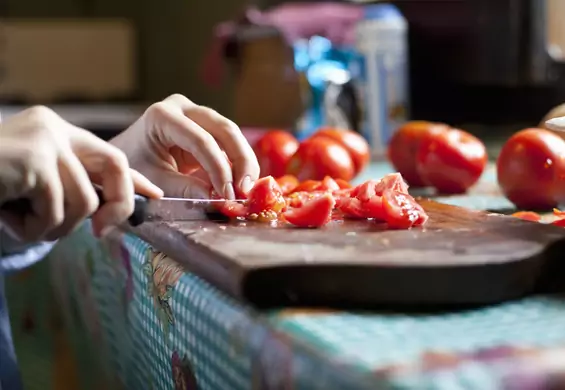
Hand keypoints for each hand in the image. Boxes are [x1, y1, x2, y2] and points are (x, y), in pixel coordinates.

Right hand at [0, 106, 162, 241]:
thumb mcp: (32, 185)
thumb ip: (68, 188)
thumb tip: (105, 212)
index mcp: (55, 131)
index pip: (107, 154)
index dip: (133, 179)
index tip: (155, 194)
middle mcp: (54, 127)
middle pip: (115, 165)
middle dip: (120, 204)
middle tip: (100, 231)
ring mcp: (45, 140)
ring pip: (85, 202)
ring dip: (54, 227)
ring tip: (20, 222)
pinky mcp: (34, 160)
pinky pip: (57, 212)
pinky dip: (33, 229)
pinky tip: (6, 216)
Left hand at [110, 94, 259, 198]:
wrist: (122, 158)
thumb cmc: (133, 168)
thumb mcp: (155, 181)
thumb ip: (185, 189)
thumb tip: (218, 199)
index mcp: (163, 116)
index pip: (201, 140)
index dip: (219, 168)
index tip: (228, 195)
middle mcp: (183, 108)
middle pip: (224, 130)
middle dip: (241, 160)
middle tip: (246, 190)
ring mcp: (196, 115)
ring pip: (232, 135)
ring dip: (243, 163)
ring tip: (246, 190)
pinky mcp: (206, 128)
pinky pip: (229, 144)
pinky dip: (237, 164)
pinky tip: (242, 185)